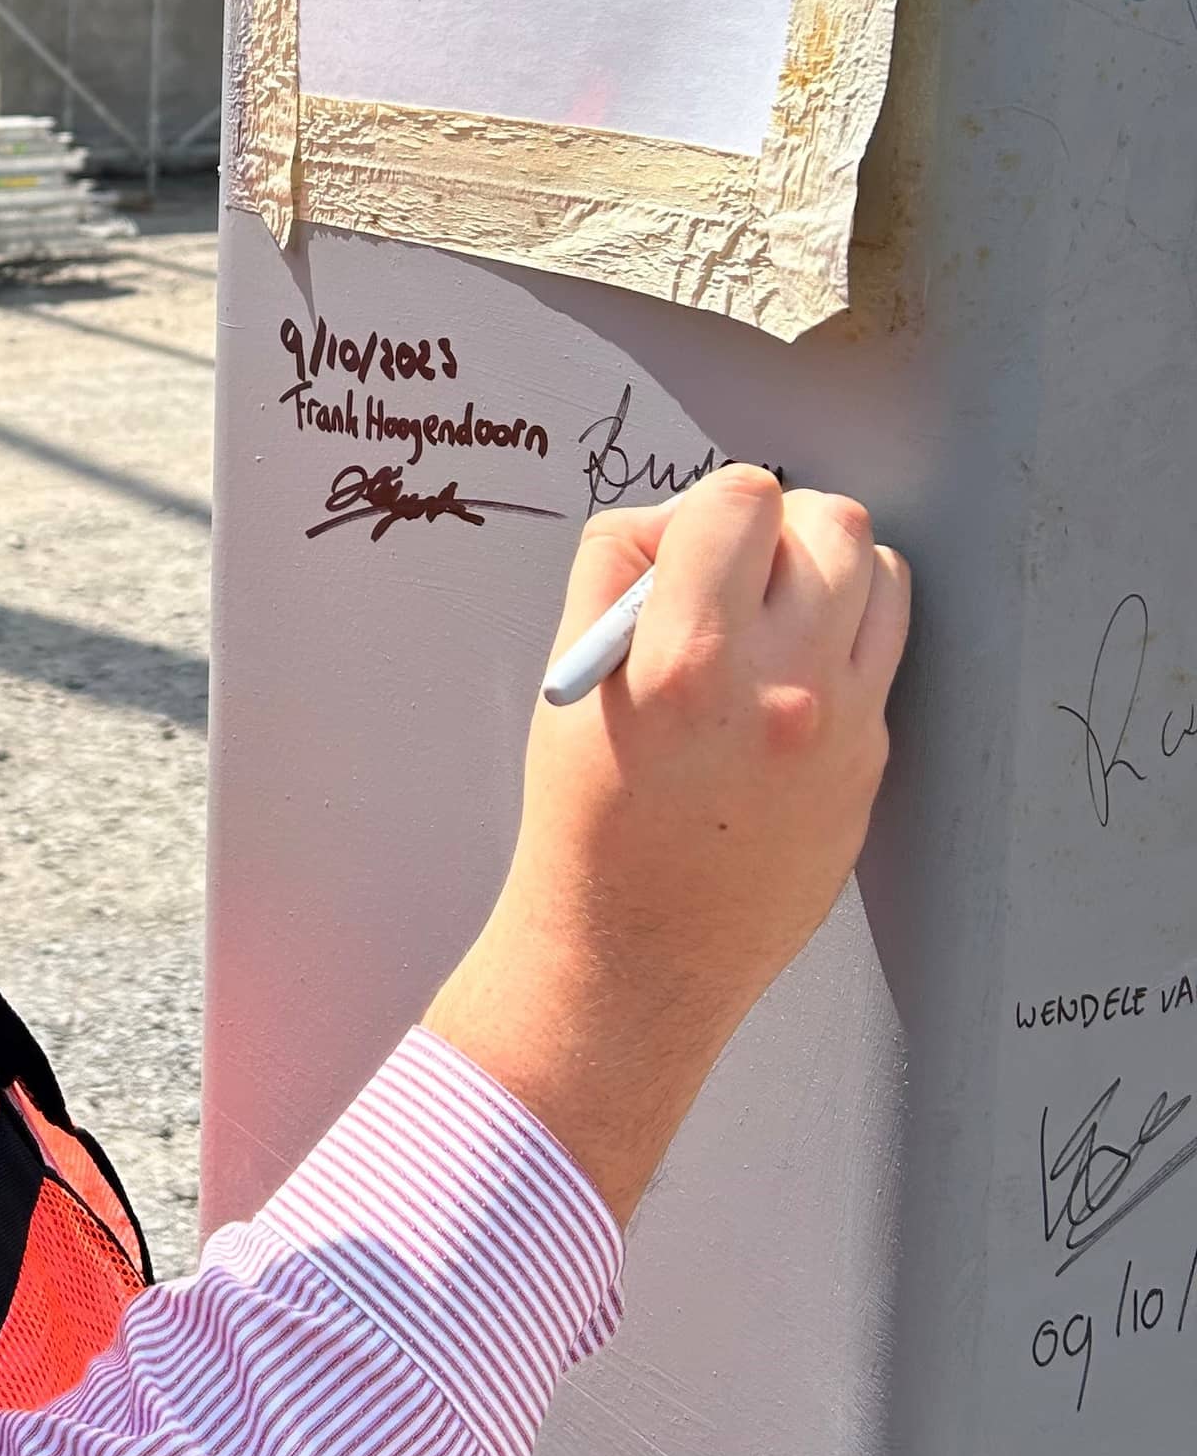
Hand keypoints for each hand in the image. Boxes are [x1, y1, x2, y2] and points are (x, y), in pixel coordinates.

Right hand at [424, 467, 910, 1227]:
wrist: (638, 958)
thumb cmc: (586, 816)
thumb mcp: (571, 682)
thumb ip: (619, 574)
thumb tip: (683, 519)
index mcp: (685, 657)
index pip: (740, 497)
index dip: (709, 507)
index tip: (690, 544)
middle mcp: (781, 687)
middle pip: (830, 521)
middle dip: (780, 527)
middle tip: (737, 572)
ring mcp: (841, 730)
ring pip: (881, 574)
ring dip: (829, 572)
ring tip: (776, 616)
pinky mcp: (872, 766)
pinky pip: (883, 652)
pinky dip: (844, 641)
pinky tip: (789, 685)